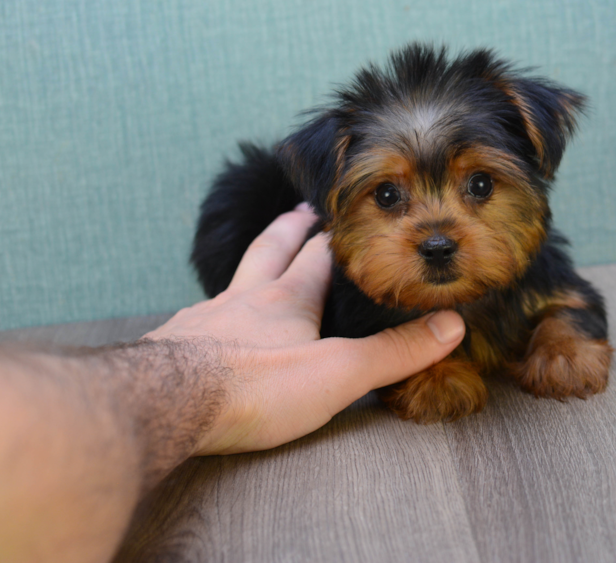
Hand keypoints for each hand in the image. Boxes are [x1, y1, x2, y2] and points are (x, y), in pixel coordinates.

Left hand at [146, 204, 464, 454]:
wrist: (165, 404)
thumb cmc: (255, 386)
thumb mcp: (338, 373)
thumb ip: (393, 352)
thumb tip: (450, 326)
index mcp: (287, 298)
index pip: (319, 254)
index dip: (337, 236)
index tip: (348, 216)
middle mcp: (246, 298)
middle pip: (271, 250)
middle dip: (292, 231)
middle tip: (303, 212)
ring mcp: (206, 319)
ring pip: (235, 279)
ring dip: (252, 263)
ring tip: (260, 254)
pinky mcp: (177, 346)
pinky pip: (199, 316)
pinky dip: (212, 309)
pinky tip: (208, 321)